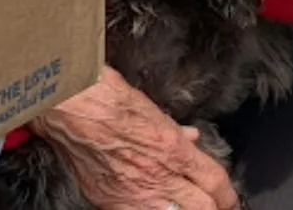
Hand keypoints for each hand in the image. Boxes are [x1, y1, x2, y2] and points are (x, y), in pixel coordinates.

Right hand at [32, 66, 238, 209]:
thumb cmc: (102, 93)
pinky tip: (152, 205)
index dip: (228, 195)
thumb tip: (190, 137)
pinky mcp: (110, 201)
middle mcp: (157, 175)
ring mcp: (134, 193)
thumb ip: (172, 127)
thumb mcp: (146, 104)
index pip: (216, 183)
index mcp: (171, 147)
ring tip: (184, 204)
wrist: (64, 102)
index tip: (229, 198)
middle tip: (212, 204)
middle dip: (211, 207)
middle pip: (204, 208)